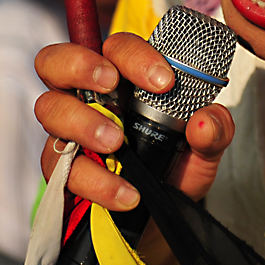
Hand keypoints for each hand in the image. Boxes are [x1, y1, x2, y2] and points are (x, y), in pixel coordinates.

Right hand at [35, 33, 234, 212]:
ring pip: (50, 109)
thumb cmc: (175, 165)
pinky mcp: (62, 172)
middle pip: (56, 61)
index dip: (134, 56)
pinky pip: (61, 168)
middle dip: (79, 65)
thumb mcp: (205, 148)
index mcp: (122, 79)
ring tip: (116, 143)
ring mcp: (68, 133)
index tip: (164, 81)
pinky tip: (126, 192)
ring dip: (82, 121)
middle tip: (111, 84)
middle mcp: (87, 98)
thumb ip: (215, 130)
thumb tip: (205, 121)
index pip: (116, 47)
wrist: (162, 216)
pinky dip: (94, 180)